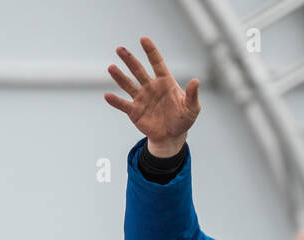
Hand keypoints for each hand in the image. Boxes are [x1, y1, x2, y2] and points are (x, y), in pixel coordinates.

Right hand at [105, 36, 200, 156]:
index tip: (143, 39)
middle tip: (119, 49)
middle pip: (138, 70)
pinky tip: (107, 96)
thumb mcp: (191, 108)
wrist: (172, 137)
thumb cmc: (183, 119)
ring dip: (119, 76)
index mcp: (165, 81)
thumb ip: (192, 95)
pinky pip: (124, 104)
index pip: (156, 62)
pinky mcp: (134, 111)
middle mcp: (150, 87)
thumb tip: (196, 81)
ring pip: (128, 84)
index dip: (150, 51)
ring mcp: (141, 98)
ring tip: (111, 67)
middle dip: (129, 59)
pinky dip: (116, 101)